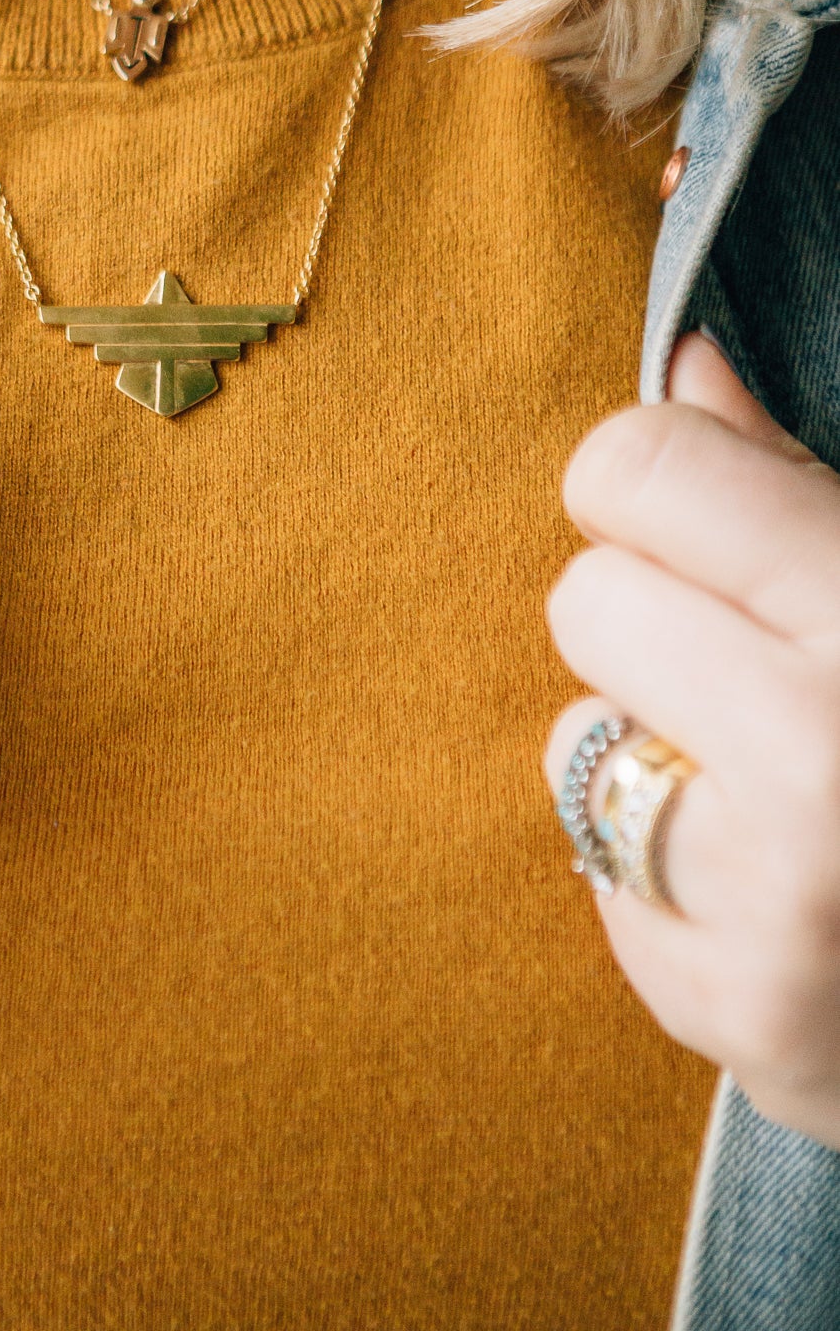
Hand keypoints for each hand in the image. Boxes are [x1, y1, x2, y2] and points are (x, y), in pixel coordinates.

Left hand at [546, 332, 839, 1147]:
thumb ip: (793, 477)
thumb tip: (680, 365)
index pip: (633, 467)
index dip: (657, 484)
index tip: (703, 519)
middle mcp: (822, 759)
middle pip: (583, 599)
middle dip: (654, 620)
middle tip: (760, 666)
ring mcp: (774, 906)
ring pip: (571, 744)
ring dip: (651, 751)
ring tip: (781, 785)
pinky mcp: (742, 1020)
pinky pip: (600, 885)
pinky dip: (667, 883)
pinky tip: (780, 891)